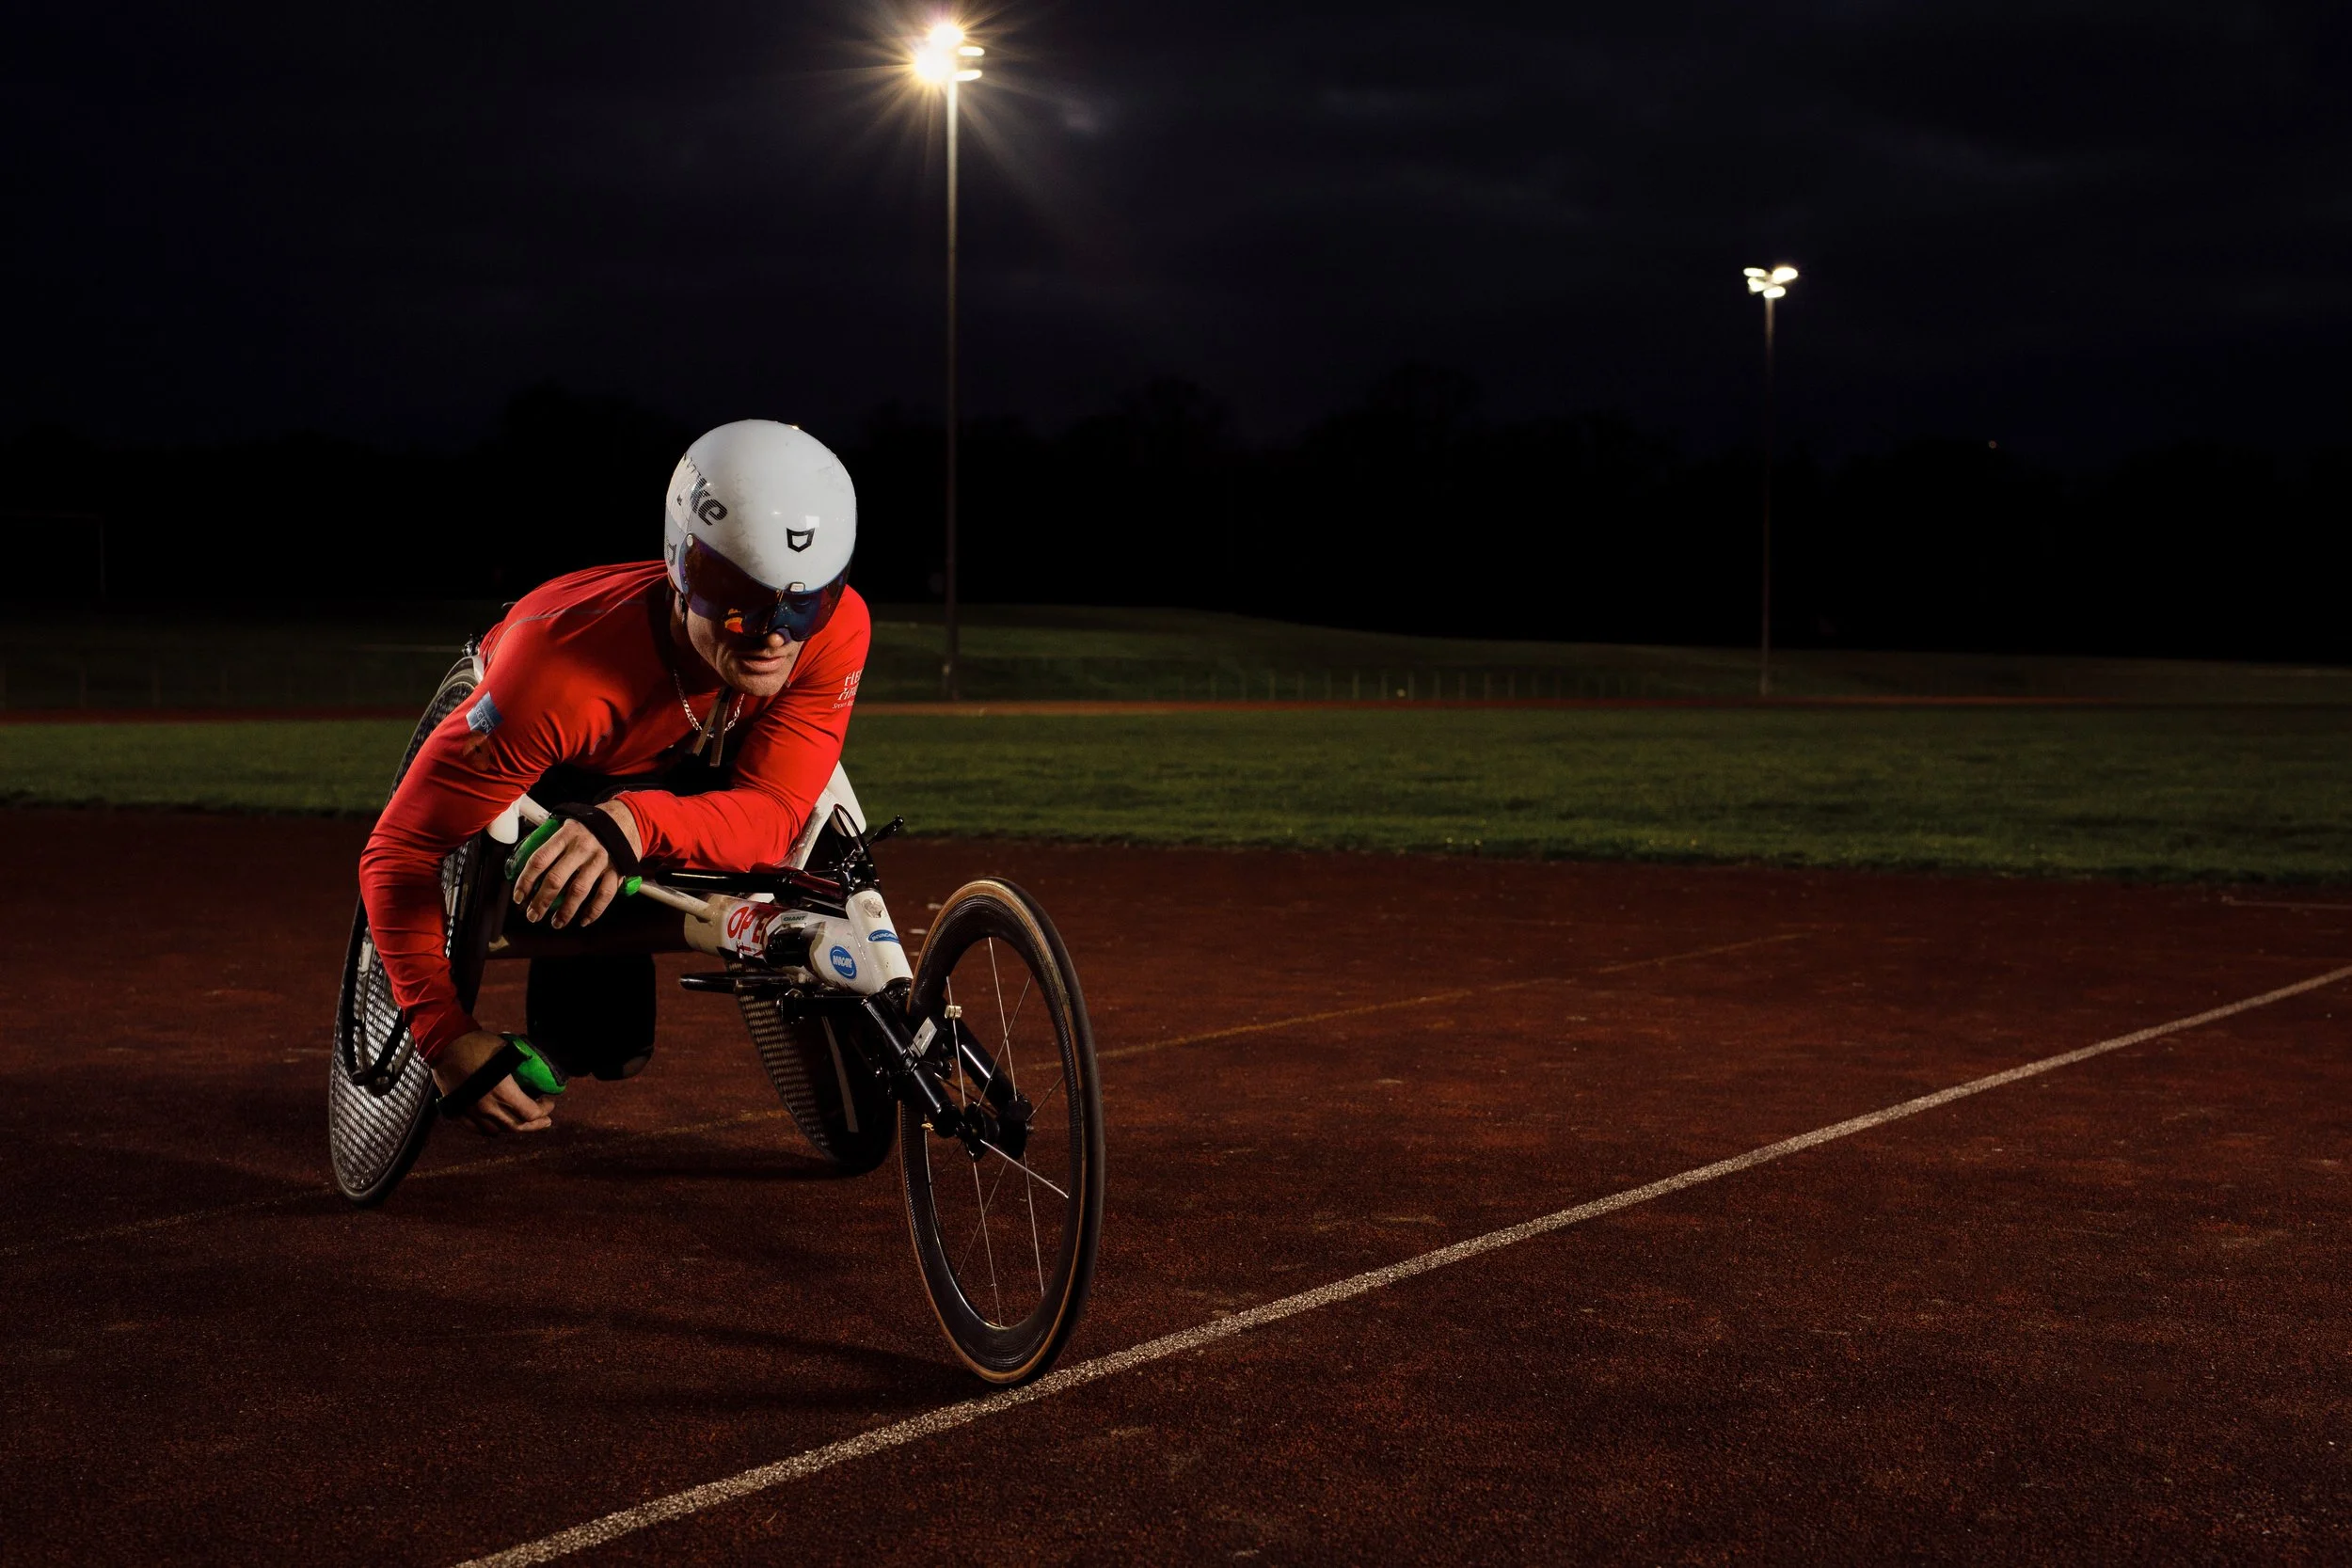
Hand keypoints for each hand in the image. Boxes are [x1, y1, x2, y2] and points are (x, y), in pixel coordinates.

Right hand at [433, 1029, 555, 1134]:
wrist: (445, 1044)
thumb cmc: (478, 1044)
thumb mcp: (507, 1051)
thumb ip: (522, 1065)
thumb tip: (537, 1069)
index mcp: (502, 1092)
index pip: (530, 1113)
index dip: (544, 1110)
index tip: (549, 1103)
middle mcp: (487, 1106)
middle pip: (516, 1127)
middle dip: (534, 1125)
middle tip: (545, 1121)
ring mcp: (470, 1111)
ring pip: (496, 1130)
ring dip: (512, 1127)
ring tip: (521, 1121)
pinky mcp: (458, 1111)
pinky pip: (476, 1129)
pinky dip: (489, 1129)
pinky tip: (496, 1125)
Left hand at [513, 801, 642, 928]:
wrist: (627, 817)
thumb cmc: (592, 825)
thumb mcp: (569, 825)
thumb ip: (551, 843)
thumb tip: (526, 864)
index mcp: (566, 835)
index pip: (539, 860)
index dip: (525, 881)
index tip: (519, 896)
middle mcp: (582, 847)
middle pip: (556, 879)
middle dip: (541, 901)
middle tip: (532, 915)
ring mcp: (601, 860)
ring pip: (579, 890)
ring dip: (565, 911)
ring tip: (556, 923)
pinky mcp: (617, 869)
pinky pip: (604, 894)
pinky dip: (594, 910)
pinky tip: (584, 920)